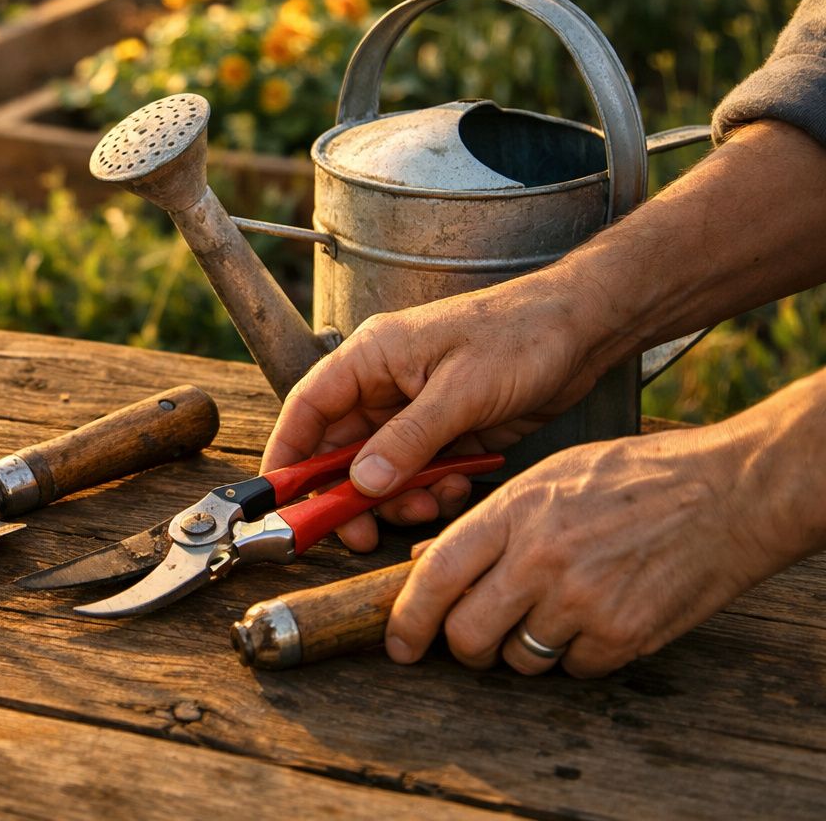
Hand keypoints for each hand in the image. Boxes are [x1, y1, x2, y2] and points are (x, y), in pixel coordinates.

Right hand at [262, 272, 608, 549]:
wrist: (584, 329)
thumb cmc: (521, 335)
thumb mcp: (460, 390)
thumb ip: (408, 440)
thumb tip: (362, 484)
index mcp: (371, 357)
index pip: (307, 408)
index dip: (287, 454)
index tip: (279, 499)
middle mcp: (385, 385)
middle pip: (340, 450)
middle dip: (349, 494)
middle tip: (361, 533)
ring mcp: (416, 410)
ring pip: (381, 469)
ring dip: (397, 497)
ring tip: (429, 506)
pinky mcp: (448, 431)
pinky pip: (420, 473)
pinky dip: (430, 490)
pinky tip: (457, 488)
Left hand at [387, 385, 825, 675]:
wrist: (726, 493)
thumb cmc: (632, 477)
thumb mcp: (547, 477)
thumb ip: (486, 521)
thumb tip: (427, 560)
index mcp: (514, 511)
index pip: (437, 575)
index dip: (407, 618)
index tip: (398, 643)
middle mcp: (541, 559)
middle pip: (467, 634)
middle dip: (463, 646)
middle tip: (474, 638)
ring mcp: (583, 601)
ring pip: (519, 659)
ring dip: (522, 649)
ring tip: (551, 612)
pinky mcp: (623, 635)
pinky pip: (573, 670)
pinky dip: (576, 656)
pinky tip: (595, 618)